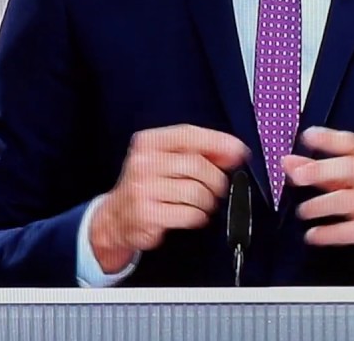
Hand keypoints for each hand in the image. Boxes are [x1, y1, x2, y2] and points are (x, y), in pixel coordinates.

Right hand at [91, 124, 249, 273]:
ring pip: (196, 192)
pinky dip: (198, 217)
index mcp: (148, 142)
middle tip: (216, 188)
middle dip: (215, 179)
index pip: (189, 135)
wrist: (115, 218)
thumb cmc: (147, 186)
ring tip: (201, 204)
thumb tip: (233, 151)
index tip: (238, 150)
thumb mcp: (165, 160)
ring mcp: (143, 189)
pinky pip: (189, 214)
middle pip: (197, 165)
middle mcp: (143, 162)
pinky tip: (191, 215)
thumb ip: (197, 151)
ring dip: (207, 201)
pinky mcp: (147, 214)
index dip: (218, 142)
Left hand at [283, 127, 353, 278]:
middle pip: (349, 168)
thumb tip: (287, 162)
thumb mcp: (353, 179)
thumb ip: (320, 169)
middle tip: (297, 177)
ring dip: (320, 205)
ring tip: (303, 211)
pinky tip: (313, 235)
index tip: (306, 137)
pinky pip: (350, 231)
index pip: (351, 143)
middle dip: (320, 170)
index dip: (328, 139)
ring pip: (346, 201)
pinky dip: (328, 233)